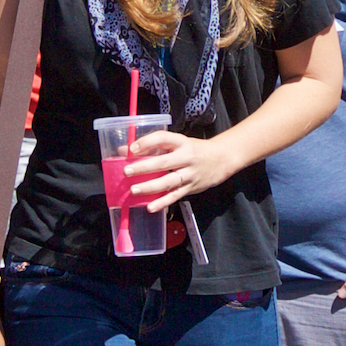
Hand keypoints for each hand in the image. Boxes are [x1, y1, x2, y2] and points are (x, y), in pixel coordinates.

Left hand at [119, 124, 233, 211]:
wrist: (221, 159)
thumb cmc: (193, 150)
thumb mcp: (177, 143)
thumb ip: (153, 147)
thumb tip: (124, 151)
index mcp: (181, 142)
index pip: (162, 138)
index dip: (146, 142)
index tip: (132, 149)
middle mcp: (186, 157)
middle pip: (163, 162)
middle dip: (144, 167)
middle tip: (126, 171)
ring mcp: (190, 174)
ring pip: (168, 181)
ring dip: (150, 187)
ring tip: (134, 190)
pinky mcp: (191, 188)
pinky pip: (175, 196)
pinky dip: (162, 202)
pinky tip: (150, 207)